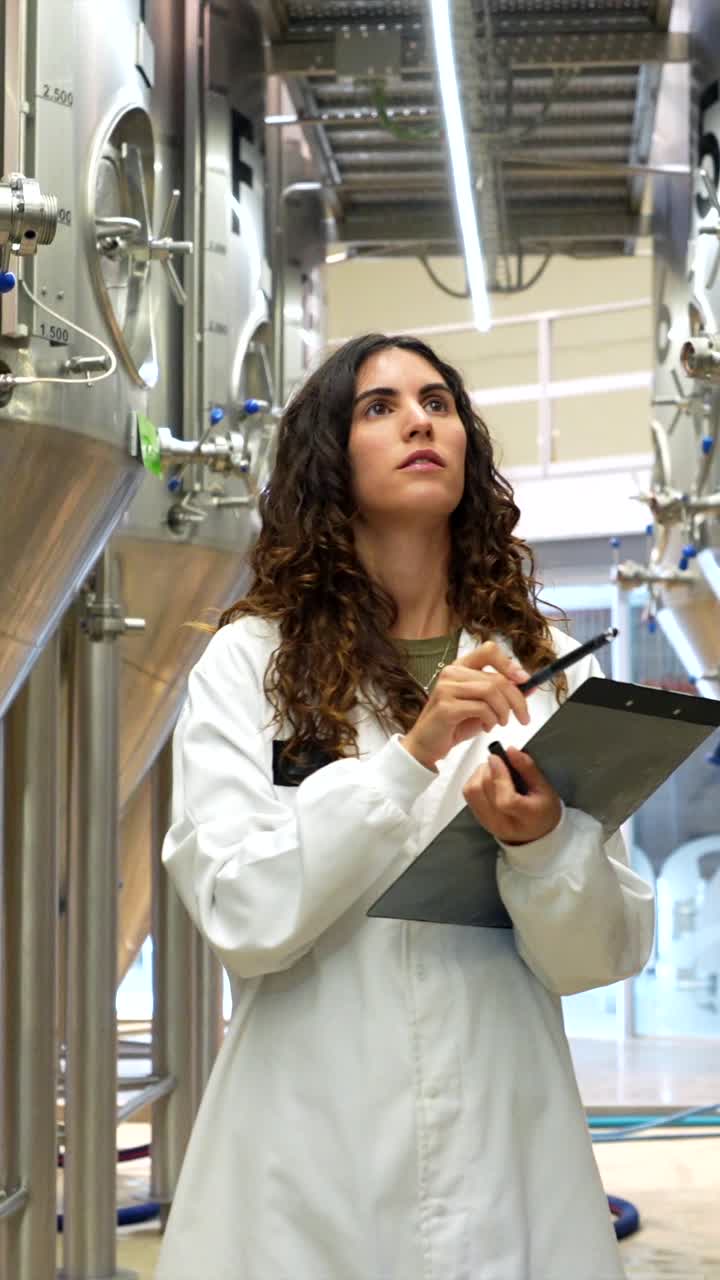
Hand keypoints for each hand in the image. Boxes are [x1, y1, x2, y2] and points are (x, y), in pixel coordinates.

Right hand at [400, 641, 532, 770]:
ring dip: (504, 711)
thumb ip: (503, 694)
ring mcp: (446, 688)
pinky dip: (491, 720)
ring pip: (491, 691)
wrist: (427, 745)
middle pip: (496, 678)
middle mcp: (452, 672)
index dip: (509, 664)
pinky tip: (487, 727)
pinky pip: (481, 708)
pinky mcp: (446, 706)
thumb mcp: (484, 706)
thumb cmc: (454, 724)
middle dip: (517, 700)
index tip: (524, 680)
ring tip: (501, 722)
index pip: (488, 651)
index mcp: (461, 667)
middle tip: (524, 717)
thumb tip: (530, 686)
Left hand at [462, 746, 561, 845]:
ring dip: (479, 773)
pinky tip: (487, 779)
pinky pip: (468, 794)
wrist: (535, 833)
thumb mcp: (545, 788)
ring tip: (494, 770)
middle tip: (499, 760)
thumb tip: (511, 750)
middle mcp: (504, 824)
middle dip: (488, 769)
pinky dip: (475, 780)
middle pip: (484, 792)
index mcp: (527, 817)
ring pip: (472, 791)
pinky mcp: (478, 818)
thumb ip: (528, 768)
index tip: (498, 758)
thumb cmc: (542, 810)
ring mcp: (488, 822)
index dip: (499, 776)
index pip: (505, 800)